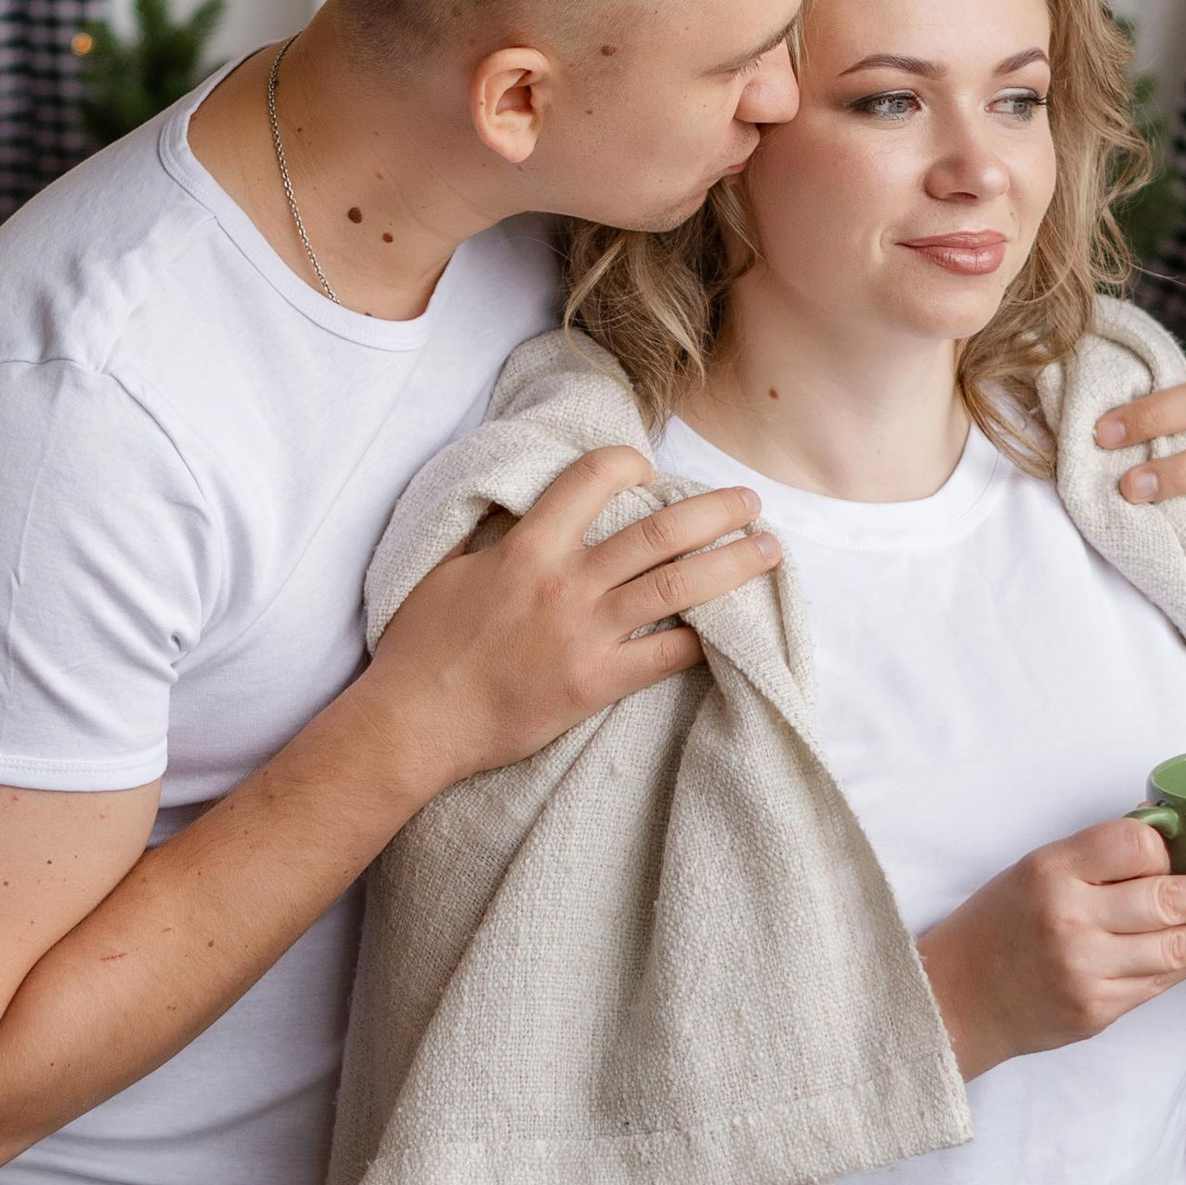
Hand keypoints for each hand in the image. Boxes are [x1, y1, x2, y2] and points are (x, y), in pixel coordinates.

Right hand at [364, 447, 779, 792]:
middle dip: (714, 511)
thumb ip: (489, 533)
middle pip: (658, 531)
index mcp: (527, 548)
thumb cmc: (421, 646)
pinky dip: (702, 640)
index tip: (648, 467)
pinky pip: (665, 655)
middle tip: (750, 502)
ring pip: (676, 586)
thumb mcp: (445, 569)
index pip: (591, 480)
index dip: (627, 463)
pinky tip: (731, 629)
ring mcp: (586, 634)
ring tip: (768, 550)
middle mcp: (565, 583)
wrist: (416, 721)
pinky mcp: (596, 682)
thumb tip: (516, 502)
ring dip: (730, 565)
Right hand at [917, 819, 1185, 1081]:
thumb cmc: (999, 925)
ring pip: (1177, 949)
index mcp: (1052, 870)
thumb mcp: (1034, 870)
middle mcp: (1070, 919)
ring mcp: (1085, 970)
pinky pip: (1159, 984)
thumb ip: (1097, 858)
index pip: (1137, 845)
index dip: (1171, 848)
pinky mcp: (1096, 1011)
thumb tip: (1173, 844)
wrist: (953, 1000)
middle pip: (1171, 899)